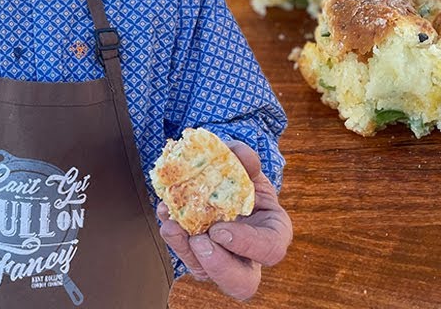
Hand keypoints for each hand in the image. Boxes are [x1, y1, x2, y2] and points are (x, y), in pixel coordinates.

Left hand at [156, 140, 291, 300]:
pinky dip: (174, 237)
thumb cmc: (241, 173)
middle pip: (243, 283)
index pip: (270, 249)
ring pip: (207, 274)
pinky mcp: (200, 258)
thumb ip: (245, 157)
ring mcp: (224, 260)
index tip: (220, 230)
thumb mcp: (247, 162)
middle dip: (219, 268)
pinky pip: (186, 257)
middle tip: (199, 241)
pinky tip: (167, 216)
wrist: (221, 176)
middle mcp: (250, 255)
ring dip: (186, 251)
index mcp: (274, 231)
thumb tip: (243, 157)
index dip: (247, 244)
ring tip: (172, 226)